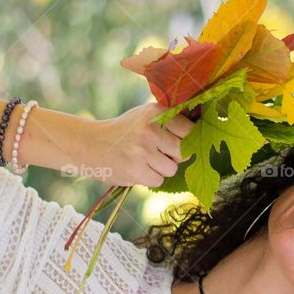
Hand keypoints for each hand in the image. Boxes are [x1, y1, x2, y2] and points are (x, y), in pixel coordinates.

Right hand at [79, 101, 193, 187]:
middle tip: (157, 152)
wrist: (90, 144)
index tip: (178, 143)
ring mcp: (143, 150)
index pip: (190, 131)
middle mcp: (151, 129)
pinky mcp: (136, 169)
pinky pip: (158, 181)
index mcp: (156, 112)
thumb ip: (171, 120)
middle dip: (174, 157)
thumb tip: (203, 131)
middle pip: (184, 152)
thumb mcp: (145, 116)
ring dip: (160, 169)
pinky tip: (136, 167)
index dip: (187, 141)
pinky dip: (149, 178)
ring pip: (171, 169)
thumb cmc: (126, 131)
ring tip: (143, 159)